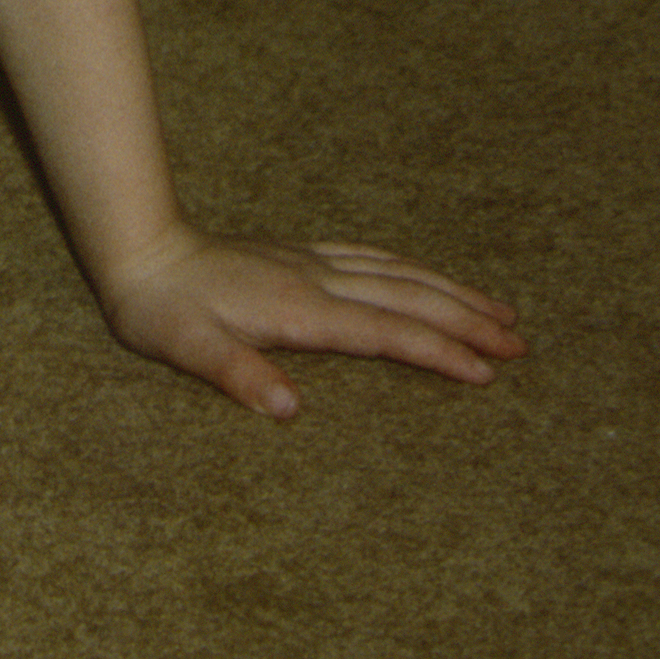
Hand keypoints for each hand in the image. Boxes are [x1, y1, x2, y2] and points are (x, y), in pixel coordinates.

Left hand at [91, 226, 527, 418]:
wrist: (138, 249)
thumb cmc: (159, 310)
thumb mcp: (186, 350)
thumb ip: (237, 375)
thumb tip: (289, 409)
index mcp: (299, 310)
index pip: (385, 333)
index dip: (437, 351)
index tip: (487, 372)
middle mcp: (315, 280)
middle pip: (407, 299)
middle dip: (467, 321)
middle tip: (521, 344)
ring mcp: (310, 262)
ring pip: (398, 273)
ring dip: (451, 291)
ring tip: (500, 310)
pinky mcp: (299, 255)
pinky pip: (372, 258)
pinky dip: (412, 268)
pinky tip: (427, 276)